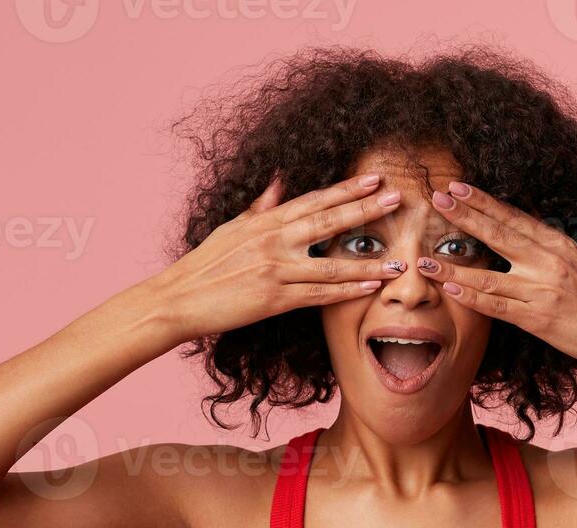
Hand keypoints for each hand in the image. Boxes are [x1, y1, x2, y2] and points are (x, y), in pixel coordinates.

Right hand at [144, 173, 407, 344]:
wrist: (177, 300)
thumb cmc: (204, 266)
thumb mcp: (231, 228)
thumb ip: (261, 207)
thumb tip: (279, 180)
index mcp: (264, 222)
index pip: (313, 201)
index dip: (346, 190)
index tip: (374, 180)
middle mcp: (272, 241)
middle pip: (328, 222)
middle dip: (366, 210)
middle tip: (399, 199)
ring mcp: (274, 270)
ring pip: (331, 264)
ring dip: (368, 263)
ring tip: (399, 261)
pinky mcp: (273, 299)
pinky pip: (318, 295)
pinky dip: (346, 291)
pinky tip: (370, 287)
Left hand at [414, 181, 576, 372]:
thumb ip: (552, 249)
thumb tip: (525, 231)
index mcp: (560, 245)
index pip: (514, 217)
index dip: (483, 202)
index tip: (458, 187)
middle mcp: (548, 262)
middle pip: (497, 234)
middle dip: (464, 216)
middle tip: (436, 200)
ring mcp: (541, 290)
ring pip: (488, 273)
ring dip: (453, 265)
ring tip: (423, 258)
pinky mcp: (537, 319)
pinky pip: (497, 306)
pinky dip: (472, 297)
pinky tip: (450, 288)